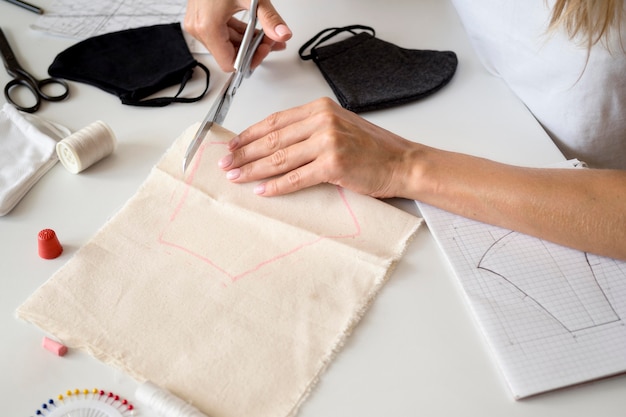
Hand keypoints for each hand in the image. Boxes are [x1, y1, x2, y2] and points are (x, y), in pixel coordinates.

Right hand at [184, 0, 291, 71]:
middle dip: (253, 50)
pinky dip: (240, 33)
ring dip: (249, 43)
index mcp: (207, 27)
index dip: (250, 61)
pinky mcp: (202, 17)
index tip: (264, 50)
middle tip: (272, 40)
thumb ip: (270, 19)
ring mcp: (198, 23)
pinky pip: (222, 33)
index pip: (229, 63)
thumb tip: (283, 34)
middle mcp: (198, 28)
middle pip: (229, 54)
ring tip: (268, 36)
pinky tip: (256, 30)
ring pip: (227, 45)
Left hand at [218, 97, 421, 198]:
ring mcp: (328, 141)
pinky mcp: (333, 164)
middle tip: (226, 163)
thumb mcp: (339, 126)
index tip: (233, 144)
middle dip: (244, 153)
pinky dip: (276, 186)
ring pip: (279, 158)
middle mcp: (322, 120)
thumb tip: (275, 144)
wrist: (402, 162)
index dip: (250, 134)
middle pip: (272, 139)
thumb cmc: (373, 148)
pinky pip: (295, 177)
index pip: (275, 121)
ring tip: (236, 177)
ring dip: (253, 170)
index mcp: (320, 108)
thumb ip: (310, 129)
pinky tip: (261, 191)